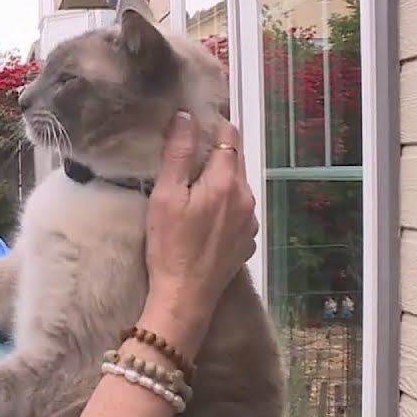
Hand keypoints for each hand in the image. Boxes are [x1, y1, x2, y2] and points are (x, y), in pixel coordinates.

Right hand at [142, 112, 257, 335]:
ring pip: (238, 186)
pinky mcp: (247, 240)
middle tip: (189, 154)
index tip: (197, 124)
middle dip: (215, 152)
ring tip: (194, 187)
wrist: (185, 297)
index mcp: (225, 182)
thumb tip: (186, 118)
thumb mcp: (165, 197)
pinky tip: (205, 217)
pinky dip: (225, 204)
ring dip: (220, 179)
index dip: (214, 125)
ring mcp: (250, 220)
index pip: (229, 137)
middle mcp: (245, 197)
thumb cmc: (170, 247)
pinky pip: (239, 210)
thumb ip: (178, 155)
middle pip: (235, 161)